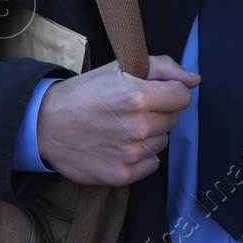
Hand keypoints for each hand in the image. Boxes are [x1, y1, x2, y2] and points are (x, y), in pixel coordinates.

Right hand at [36, 55, 199, 185]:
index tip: (152, 92)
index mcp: (137, 95)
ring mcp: (130, 153)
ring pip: (163, 141)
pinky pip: (151, 163)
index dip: (169, 92)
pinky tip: (119, 145)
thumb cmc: (84, 94)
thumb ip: (163, 68)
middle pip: (173, 119)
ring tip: (121, 127)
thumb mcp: (119, 68)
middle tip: (129, 109)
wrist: (46, 125)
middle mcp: (137, 126)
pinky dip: (140, 156)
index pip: (182, 96)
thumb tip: (195, 80)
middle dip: (157, 112)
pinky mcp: (123, 174)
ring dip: (148, 134)